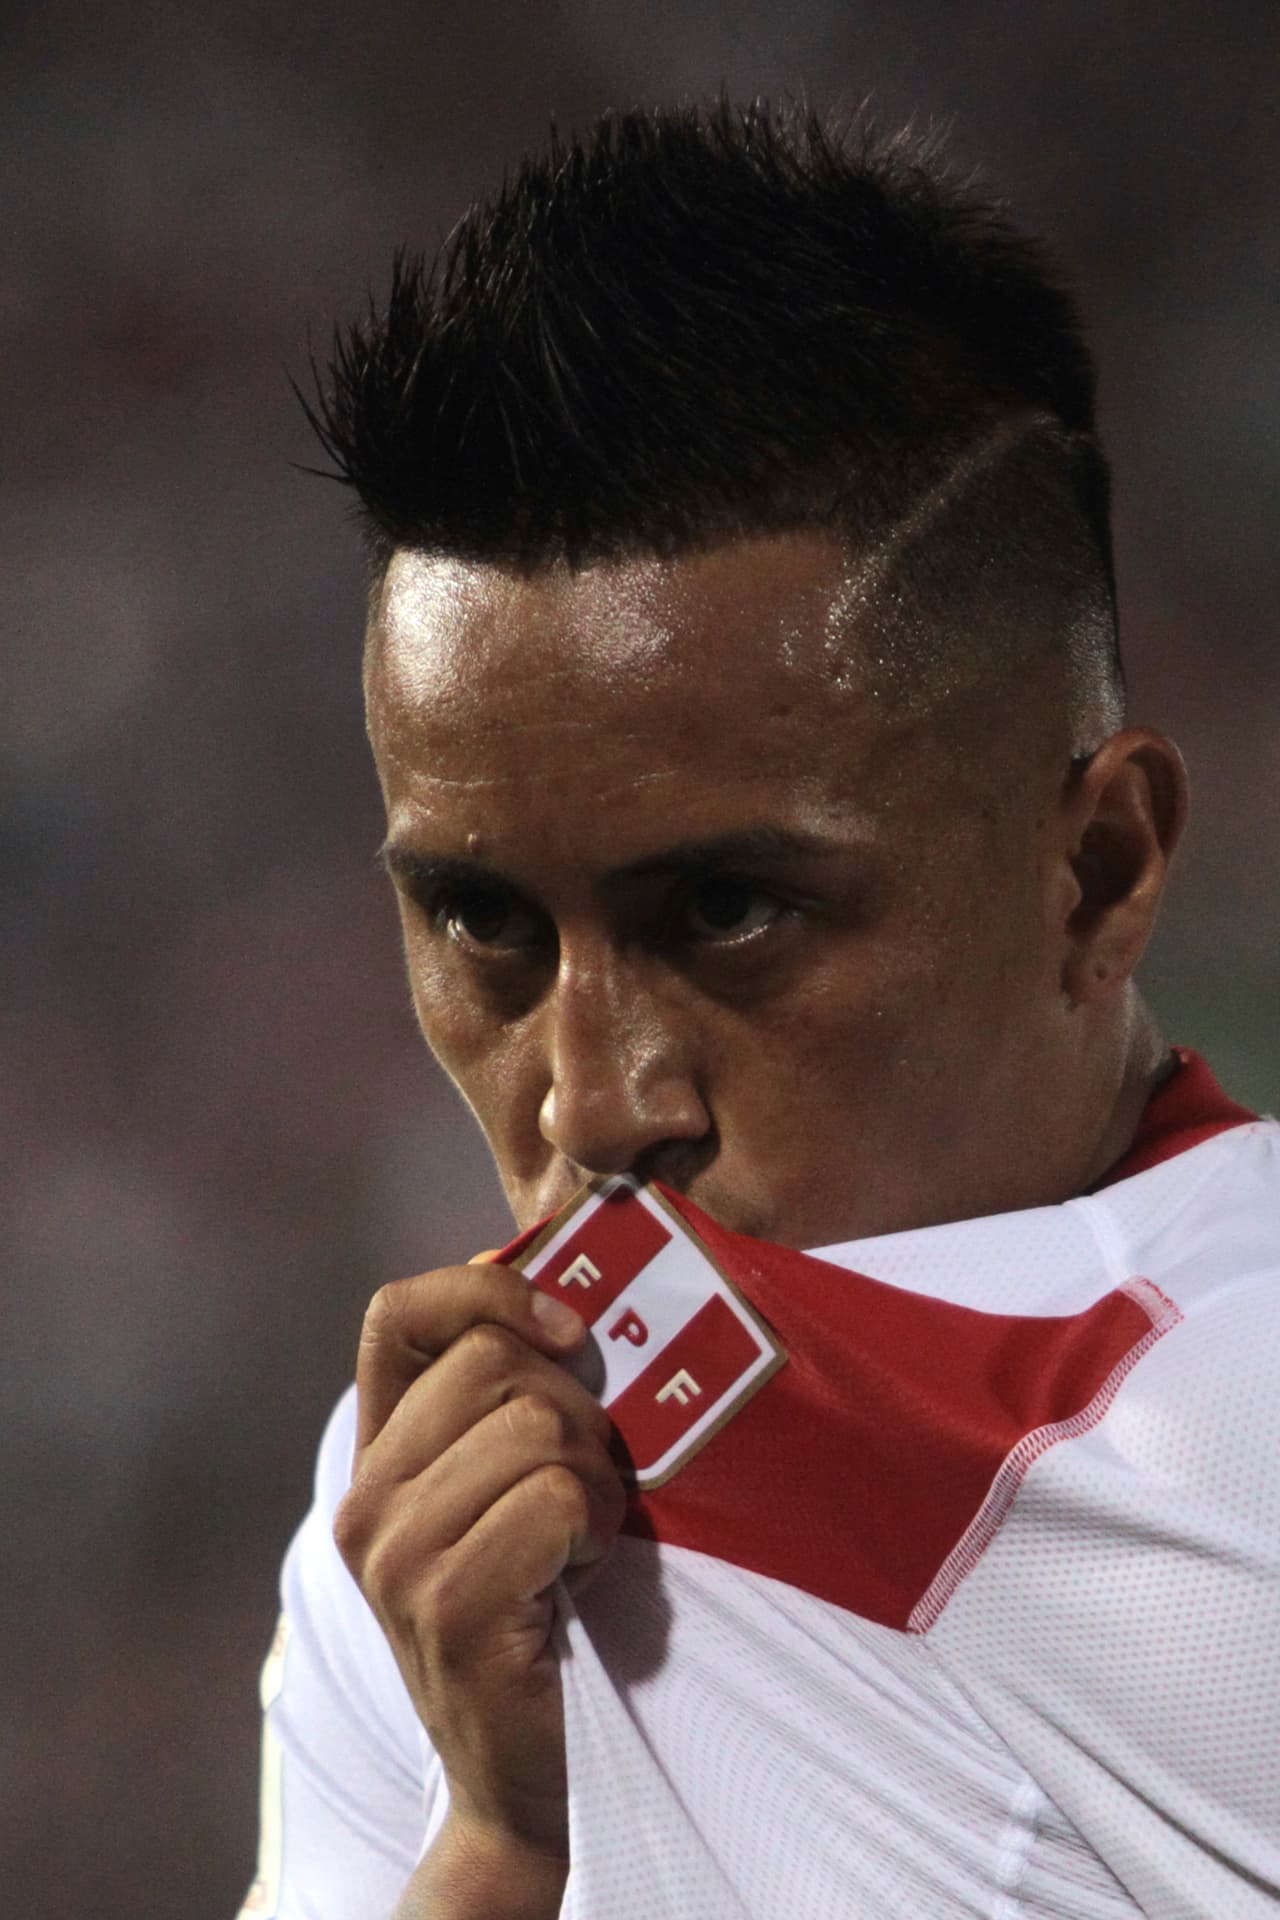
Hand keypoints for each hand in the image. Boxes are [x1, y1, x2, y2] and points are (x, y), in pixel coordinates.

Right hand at [334, 1261, 626, 1866]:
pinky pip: (555, 1495)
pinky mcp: (448, 1606)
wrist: (530, 1774)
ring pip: (535, 1426)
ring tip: (582, 1538)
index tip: (567, 1331)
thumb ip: (506, 1397)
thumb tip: (551, 1280)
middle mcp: (366, 1501)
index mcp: (378, 1457)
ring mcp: (396, 1557)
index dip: (486, 1291)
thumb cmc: (542, 1609)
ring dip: (594, 1479)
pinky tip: (581, 1574)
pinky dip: (593, 1524)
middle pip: (494, 1362)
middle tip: (583, 1488)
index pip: (397, 1313)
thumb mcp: (506, 1486)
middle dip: (574, 1411)